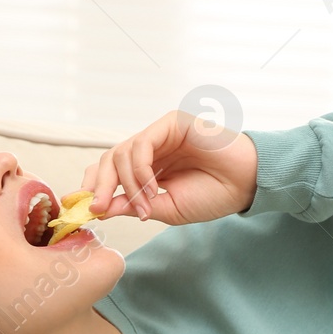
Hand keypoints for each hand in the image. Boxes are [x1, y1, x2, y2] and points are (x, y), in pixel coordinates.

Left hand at [81, 109, 257, 225]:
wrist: (247, 183)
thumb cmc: (214, 195)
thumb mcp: (166, 209)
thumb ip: (134, 206)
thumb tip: (101, 208)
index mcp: (149, 167)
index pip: (109, 172)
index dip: (93, 188)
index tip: (85, 210)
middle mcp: (152, 148)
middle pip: (109, 160)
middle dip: (99, 186)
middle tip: (98, 209)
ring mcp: (160, 134)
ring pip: (121, 154)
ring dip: (127, 185)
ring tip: (145, 206)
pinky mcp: (171, 123)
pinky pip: (141, 145)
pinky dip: (139, 171)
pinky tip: (151, 189)